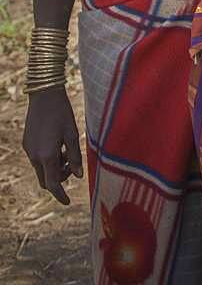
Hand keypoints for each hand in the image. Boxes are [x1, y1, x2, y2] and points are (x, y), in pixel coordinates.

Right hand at [22, 85, 82, 203]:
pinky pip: (37, 158)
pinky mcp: (26, 143)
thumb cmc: (62, 112)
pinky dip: (48, 159)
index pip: (53, 184)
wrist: (44, 94)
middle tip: (73, 165)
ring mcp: (28, 149)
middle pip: (46, 179)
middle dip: (59, 178)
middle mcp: (35, 156)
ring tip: (67, 150)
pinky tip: (57, 144)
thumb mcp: (72, 134)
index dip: (60, 195)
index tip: (68, 202)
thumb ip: (76, 156)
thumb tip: (79, 176)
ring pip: (41, 169)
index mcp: (47, 155)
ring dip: (54, 167)